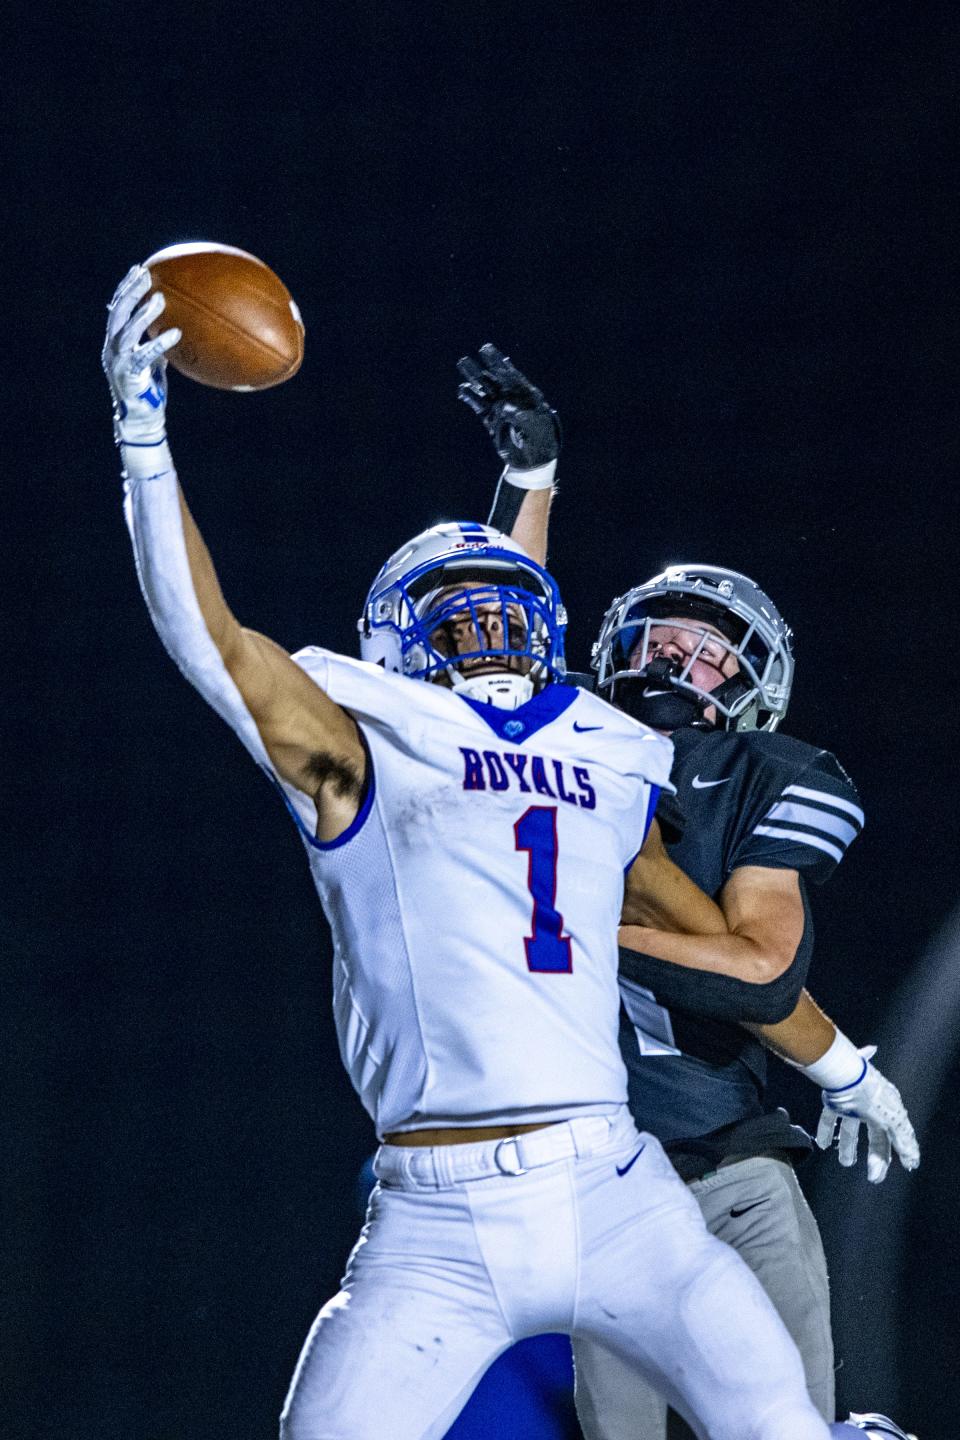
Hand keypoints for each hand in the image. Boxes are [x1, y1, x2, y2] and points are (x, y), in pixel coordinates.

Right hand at [102, 265, 180, 446]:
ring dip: (143, 313)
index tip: (138, 270)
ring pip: (127, 330)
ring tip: (159, 298)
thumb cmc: (148, 392)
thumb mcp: (152, 365)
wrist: (141, 419)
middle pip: (118, 312)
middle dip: (130, 291)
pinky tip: (176, 333)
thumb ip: (156, 348)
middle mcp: (112, 348)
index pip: (117, 308)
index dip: (126, 288)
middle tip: (145, 274)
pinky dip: (160, 343)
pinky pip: (146, 355)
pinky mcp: (129, 375)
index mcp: (115, 342)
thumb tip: (174, 331)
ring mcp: (118, 361)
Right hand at [457, 343, 560, 468]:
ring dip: (474, 377)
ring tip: (463, 362)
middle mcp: (512, 398)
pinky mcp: (491, 419)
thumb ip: (524, 418)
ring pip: (485, 388)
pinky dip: (471, 397)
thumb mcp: (538, 429)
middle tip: (474, 353)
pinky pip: (479, 405)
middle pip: (496, 377)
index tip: (488, 351)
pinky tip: (463, 390)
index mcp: (527, 395)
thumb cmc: (542, 442)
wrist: (534, 460)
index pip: (511, 375)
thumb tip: (506, 408)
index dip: (499, 362)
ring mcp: (501, 407)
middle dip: (486, 365)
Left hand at [816, 1046, 919, 1182]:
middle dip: (874, 1157)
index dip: (892, 1154)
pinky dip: (825, 1131)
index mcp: (888, 1110)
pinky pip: (829, 1118)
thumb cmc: (872, 1095)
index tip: (887, 1172)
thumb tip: (912, 1159)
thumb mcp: (892, 1119)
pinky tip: (823, 1143)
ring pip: (851, 1129)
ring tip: (845, 1162)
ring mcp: (852, 1104)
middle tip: (872, 1177)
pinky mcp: (834, 1101)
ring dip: (848, 1147)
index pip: (893, 1137)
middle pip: (875, 1136)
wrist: (846, 1074)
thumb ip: (902, 1140)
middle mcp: (871, 1107)